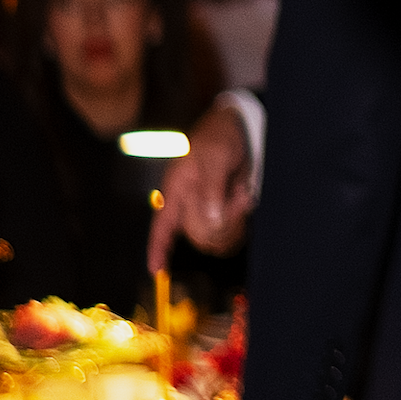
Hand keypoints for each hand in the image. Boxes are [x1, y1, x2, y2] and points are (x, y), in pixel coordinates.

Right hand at [148, 100, 254, 272]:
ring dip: (234, 221)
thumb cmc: (218, 139)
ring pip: (217, 235)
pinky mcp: (222, 210)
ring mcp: (206, 208)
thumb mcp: (215, 159)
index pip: (161, 226)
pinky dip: (241, 218)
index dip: (157, 249)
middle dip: (221, 224)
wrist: (236, 128)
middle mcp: (188, 204)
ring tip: (241, 194)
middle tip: (238, 197)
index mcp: (176, 190)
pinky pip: (231, 229)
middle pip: (198, 235)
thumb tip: (211, 221)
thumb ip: (212, 189)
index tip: (156, 271)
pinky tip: (245, 197)